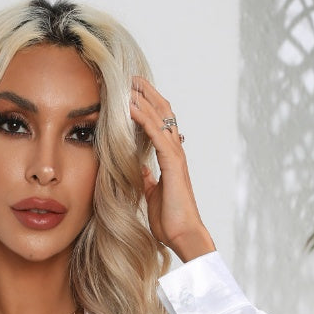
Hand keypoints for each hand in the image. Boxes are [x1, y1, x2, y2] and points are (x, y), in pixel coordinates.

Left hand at [129, 76, 214, 262]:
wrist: (183, 235)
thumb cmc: (170, 220)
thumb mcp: (152, 194)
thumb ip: (147, 178)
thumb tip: (138, 168)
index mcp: (170, 158)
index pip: (160, 124)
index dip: (148, 106)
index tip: (132, 93)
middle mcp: (175, 152)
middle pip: (163, 113)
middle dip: (147, 94)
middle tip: (131, 78)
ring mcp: (175, 157)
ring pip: (161, 119)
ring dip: (144, 100)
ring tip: (129, 84)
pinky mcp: (173, 164)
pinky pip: (157, 135)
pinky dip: (144, 119)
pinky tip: (132, 107)